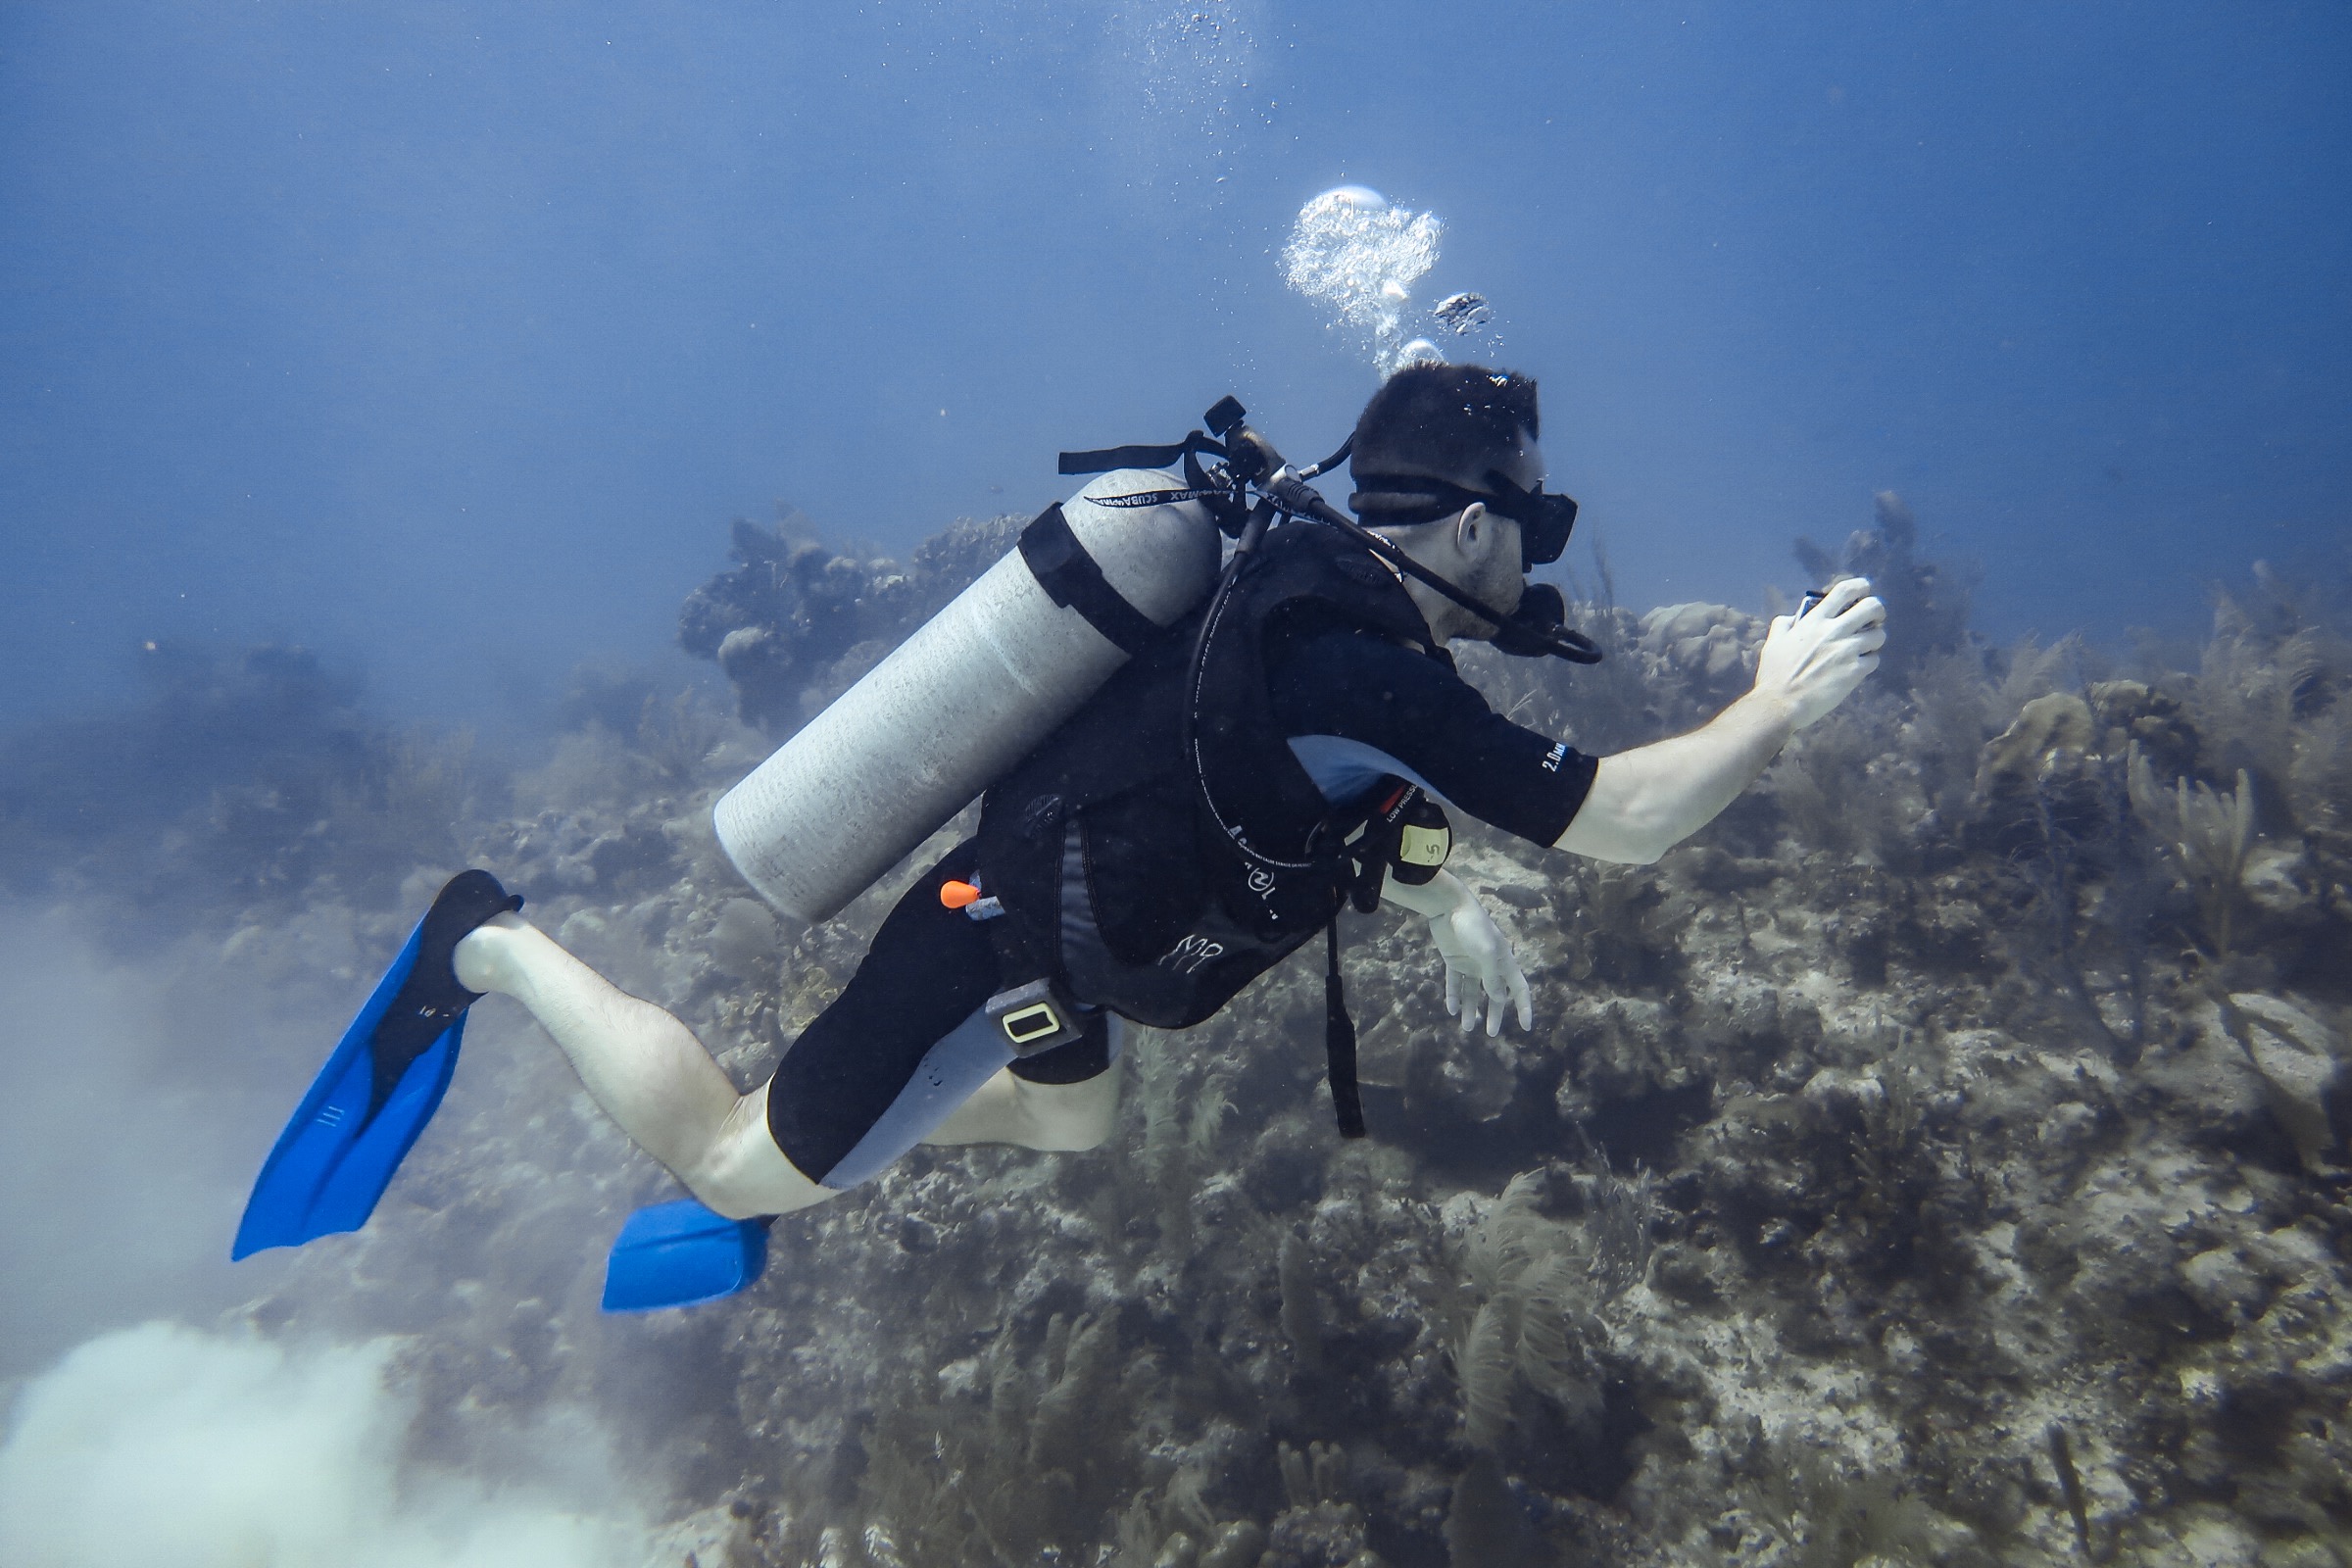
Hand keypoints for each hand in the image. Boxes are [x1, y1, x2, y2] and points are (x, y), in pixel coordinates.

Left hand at [1426, 885, 1533, 1036]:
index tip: (1526, 1027)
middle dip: (1495, 1015)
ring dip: (1471, 1009)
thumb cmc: (1472, 926)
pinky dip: (1454, 996)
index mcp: (1504, 961)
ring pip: (1474, 992)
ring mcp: (1471, 963)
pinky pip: (1455, 983)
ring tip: (1467, 1027)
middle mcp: (1490, 964)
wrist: (1448, 907)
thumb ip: (1492, 976)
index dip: (1524, 1008)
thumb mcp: (1486, 952)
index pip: (1519, 989)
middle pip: (1496, 995)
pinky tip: (1452, 1010)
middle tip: (1492, 1034)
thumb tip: (1498, 999)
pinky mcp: (1454, 960)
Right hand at [1753, 576, 1887, 729]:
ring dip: (1875, 639)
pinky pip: (1875, 659)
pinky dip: (1870, 661)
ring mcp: (1847, 651)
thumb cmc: (1774, 674)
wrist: (1782, 703)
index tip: (1864, 589)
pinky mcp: (1855, 671)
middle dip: (1877, 610)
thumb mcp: (1773, 642)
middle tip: (1872, 620)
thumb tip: (1793, 617)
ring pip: (1879, 634)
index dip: (1860, 586)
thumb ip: (1784, 625)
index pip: (1845, 590)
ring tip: (1865, 646)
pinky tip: (1859, 666)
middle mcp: (1834, 631)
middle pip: (1872, 607)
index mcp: (1814, 621)